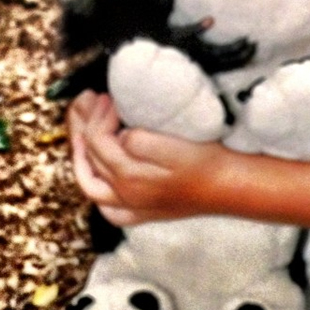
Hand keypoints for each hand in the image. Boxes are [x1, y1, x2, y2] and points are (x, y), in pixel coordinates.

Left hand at [67, 90, 225, 225]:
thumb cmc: (206, 164)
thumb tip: (121, 136)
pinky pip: (108, 209)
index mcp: (130, 177)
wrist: (228, 187)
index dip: (99, 115)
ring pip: (91, 185)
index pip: (98, 141)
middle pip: (90, 158)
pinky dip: (97, 191)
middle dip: (86, 127)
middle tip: (92, 105)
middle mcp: (125, 196)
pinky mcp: (142, 212)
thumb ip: (142, 142)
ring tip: (81, 136)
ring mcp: (131, 207)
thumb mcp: (176, 147)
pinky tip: (99, 178)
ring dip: (81, 158)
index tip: (110, 97)